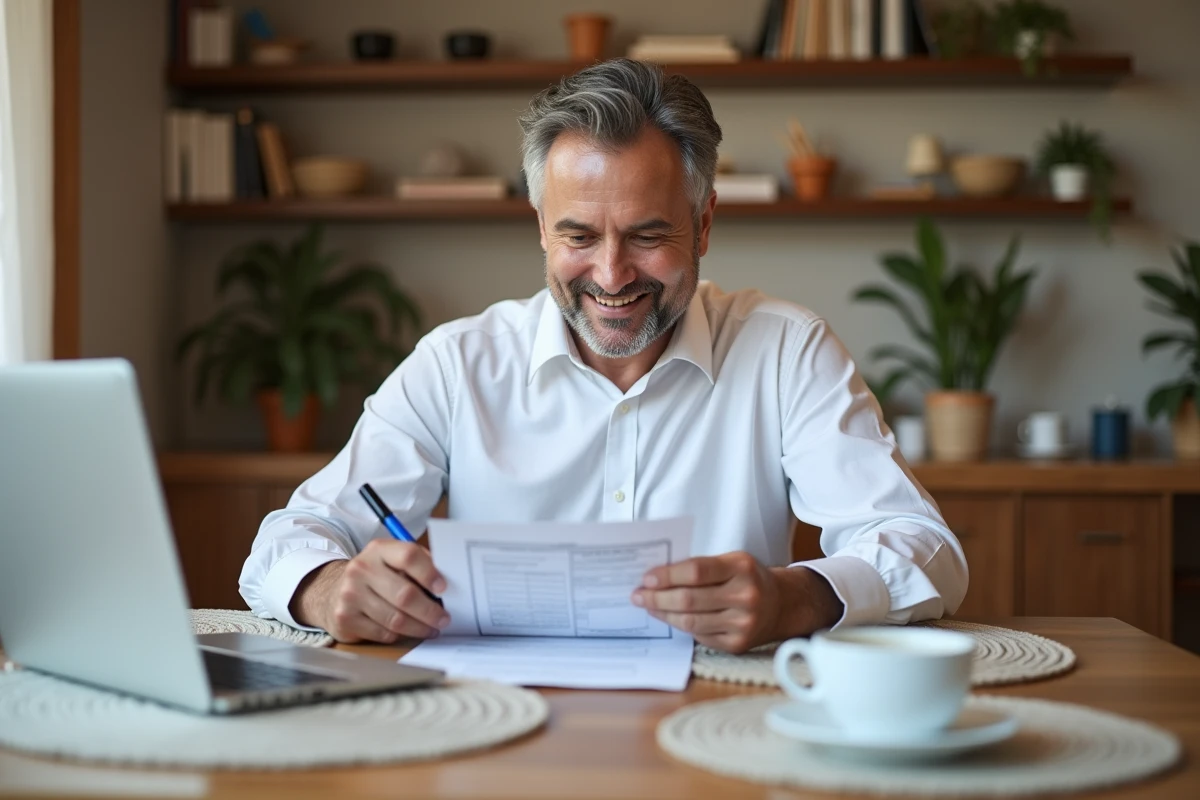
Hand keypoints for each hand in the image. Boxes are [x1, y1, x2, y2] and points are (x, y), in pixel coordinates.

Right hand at [290, 539, 449, 643]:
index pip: (409, 556)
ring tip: (432, 629)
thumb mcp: (391, 561)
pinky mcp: (345, 618)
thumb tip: (450, 581)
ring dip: (419, 628)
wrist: (332, 592)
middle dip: (430, 611)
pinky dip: (400, 635)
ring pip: (395, 619)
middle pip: (404, 594)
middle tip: (444, 619)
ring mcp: (350, 594)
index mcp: (379, 549)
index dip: (430, 573)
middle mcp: (361, 569)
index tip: (444, 588)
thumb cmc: (375, 577)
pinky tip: (407, 632)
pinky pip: (383, 633)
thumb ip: (418, 565)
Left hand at [631, 552, 842, 653]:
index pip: (697, 571)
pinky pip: (699, 635)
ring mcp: (742, 624)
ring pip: (690, 621)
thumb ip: (701, 566)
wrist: (783, 605)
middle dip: (657, 597)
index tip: (647, 577)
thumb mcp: (733, 561)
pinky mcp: (737, 645)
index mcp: (742, 569)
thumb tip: (659, 575)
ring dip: (663, 613)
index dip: (668, 575)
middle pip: (689, 599)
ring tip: (647, 606)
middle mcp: (745, 597)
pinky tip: (669, 617)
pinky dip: (681, 626)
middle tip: (637, 595)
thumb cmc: (750, 579)